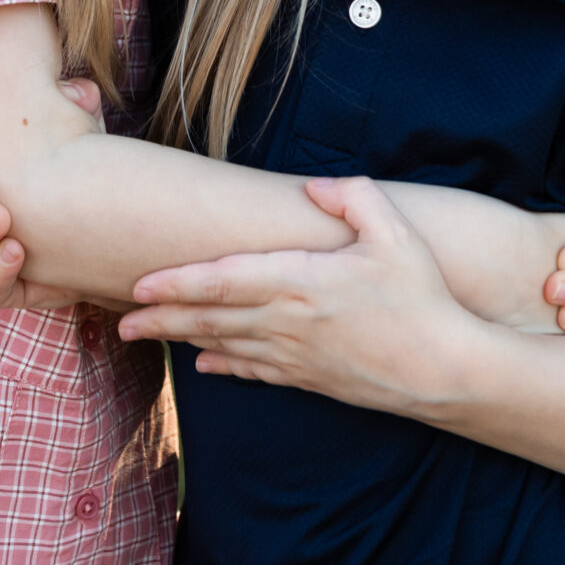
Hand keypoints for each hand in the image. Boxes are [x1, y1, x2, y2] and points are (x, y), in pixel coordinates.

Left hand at [116, 178, 485, 414]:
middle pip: (209, 319)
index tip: (138, 284)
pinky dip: (224, 366)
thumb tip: (314, 185)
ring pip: (223, 346)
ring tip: (143, 337)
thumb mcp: (394, 233)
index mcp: (299, 282)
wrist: (446, 370)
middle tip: (119, 321)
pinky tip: (203, 364)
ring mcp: (295, 356)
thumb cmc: (422, 297)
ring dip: (180, 341)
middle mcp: (286, 322)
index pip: (221, 282)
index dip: (175, 284)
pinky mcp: (310, 379)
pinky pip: (255, 372)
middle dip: (159, 319)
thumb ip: (353, 198)